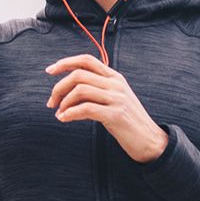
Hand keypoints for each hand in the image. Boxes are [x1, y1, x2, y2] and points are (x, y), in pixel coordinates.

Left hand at [45, 54, 169, 163]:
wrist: (149, 140)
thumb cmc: (127, 121)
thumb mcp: (113, 100)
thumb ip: (95, 91)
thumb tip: (67, 93)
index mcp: (114, 77)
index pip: (87, 60)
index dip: (66, 62)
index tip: (50, 71)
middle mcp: (116, 84)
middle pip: (79, 75)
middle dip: (59, 87)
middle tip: (51, 102)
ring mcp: (117, 98)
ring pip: (80, 90)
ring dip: (64, 102)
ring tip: (60, 113)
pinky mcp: (116, 115)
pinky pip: (86, 108)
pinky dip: (70, 113)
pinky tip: (64, 119)